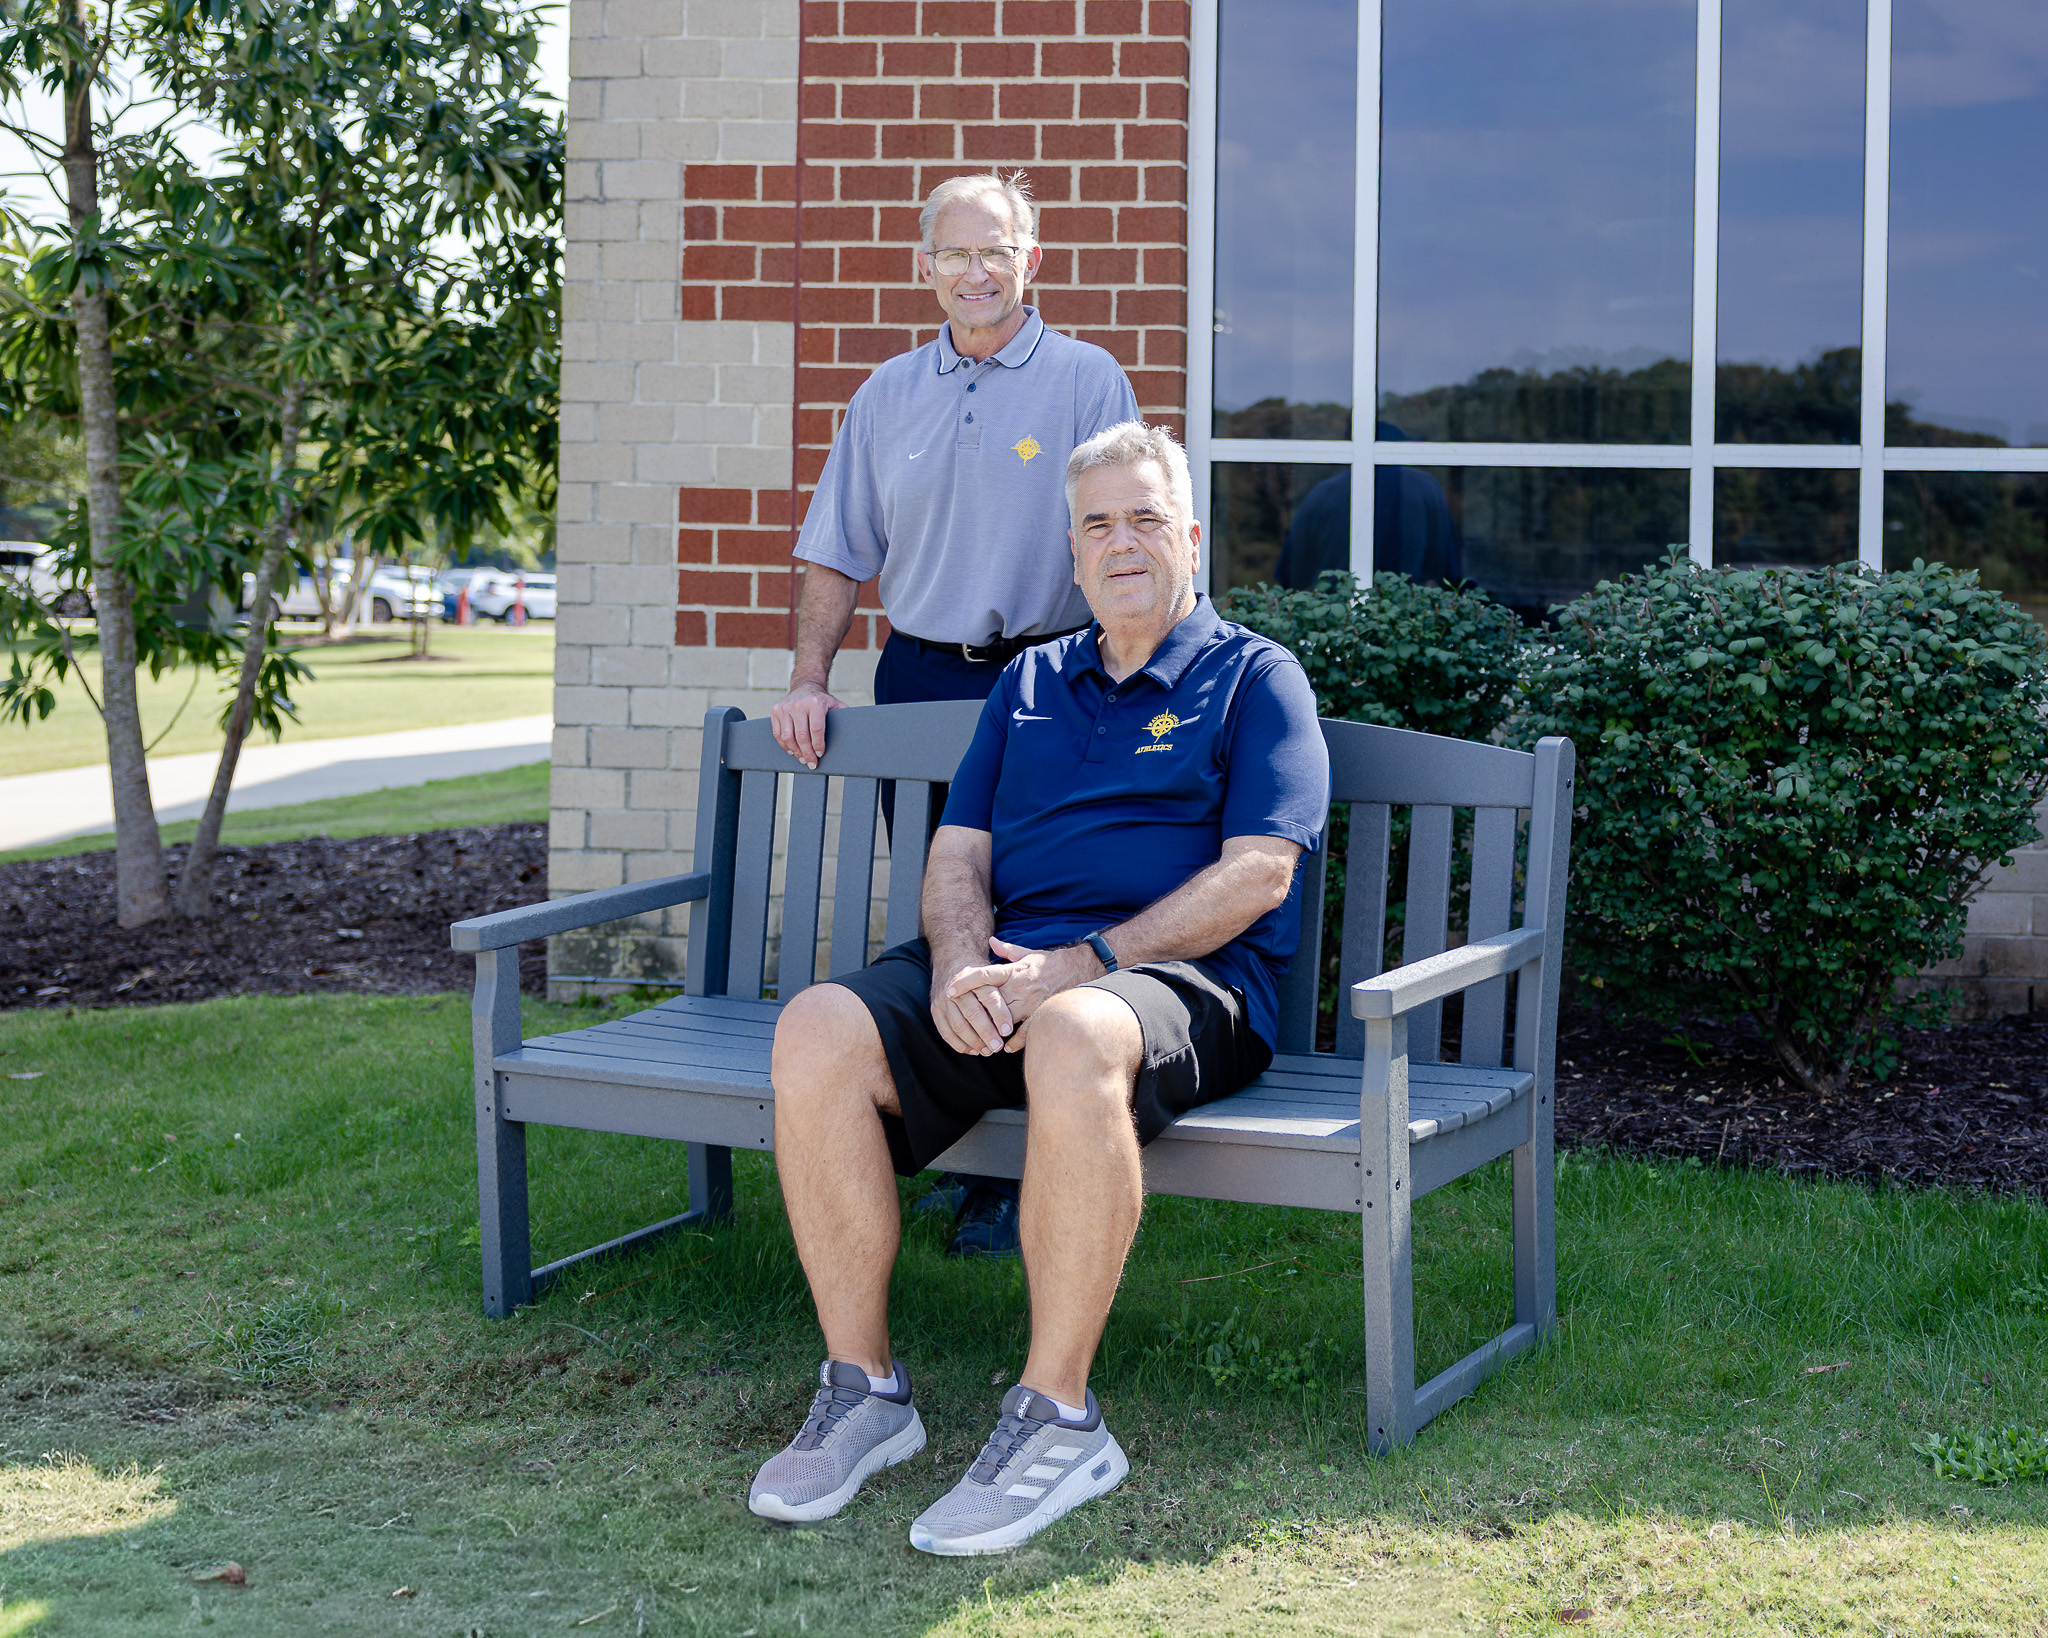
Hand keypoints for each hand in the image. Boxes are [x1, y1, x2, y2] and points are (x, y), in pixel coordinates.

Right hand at [770, 680, 845, 768]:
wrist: (805, 686)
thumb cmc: (822, 700)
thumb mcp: (835, 704)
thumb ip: (843, 716)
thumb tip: (856, 732)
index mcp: (815, 703)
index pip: (816, 730)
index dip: (818, 745)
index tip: (821, 754)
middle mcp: (799, 705)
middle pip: (801, 736)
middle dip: (807, 753)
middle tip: (812, 764)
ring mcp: (785, 708)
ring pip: (787, 737)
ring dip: (795, 752)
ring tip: (802, 759)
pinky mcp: (775, 711)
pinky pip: (778, 734)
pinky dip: (785, 745)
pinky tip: (792, 750)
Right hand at [930, 959, 1015, 1056]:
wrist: (952, 959)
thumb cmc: (980, 973)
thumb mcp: (994, 972)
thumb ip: (1006, 987)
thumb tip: (1025, 1009)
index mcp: (976, 978)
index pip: (989, 997)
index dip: (999, 1015)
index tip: (1008, 1031)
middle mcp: (959, 989)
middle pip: (973, 1013)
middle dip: (986, 1033)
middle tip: (997, 1047)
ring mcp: (944, 1000)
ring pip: (958, 1025)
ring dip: (973, 1041)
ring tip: (987, 1051)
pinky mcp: (936, 1010)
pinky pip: (946, 1032)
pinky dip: (959, 1044)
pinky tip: (972, 1050)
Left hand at [967, 937, 1101, 1053]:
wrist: (1078, 968)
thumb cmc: (1049, 962)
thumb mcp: (1027, 953)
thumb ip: (1006, 950)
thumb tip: (991, 941)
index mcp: (1014, 971)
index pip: (985, 975)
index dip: (966, 982)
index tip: (950, 989)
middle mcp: (1020, 986)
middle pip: (991, 1001)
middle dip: (974, 1011)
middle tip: (959, 1021)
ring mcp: (1031, 1001)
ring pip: (1006, 1018)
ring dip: (992, 1029)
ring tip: (980, 1039)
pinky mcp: (1042, 1012)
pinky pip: (1027, 1030)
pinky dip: (1016, 1041)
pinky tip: (1006, 1047)